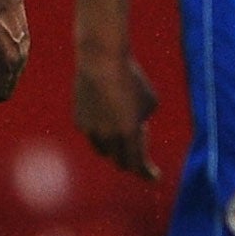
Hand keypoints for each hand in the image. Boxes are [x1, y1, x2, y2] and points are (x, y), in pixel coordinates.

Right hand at [74, 49, 158, 179]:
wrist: (101, 60)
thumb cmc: (131, 78)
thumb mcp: (150, 102)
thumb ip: (143, 121)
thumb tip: (136, 130)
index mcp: (129, 134)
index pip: (138, 165)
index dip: (147, 173)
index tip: (155, 176)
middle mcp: (108, 137)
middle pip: (120, 162)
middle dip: (131, 160)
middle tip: (139, 154)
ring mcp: (91, 131)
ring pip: (104, 150)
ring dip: (114, 146)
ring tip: (121, 131)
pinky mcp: (79, 121)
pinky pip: (92, 134)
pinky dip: (100, 130)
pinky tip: (105, 114)